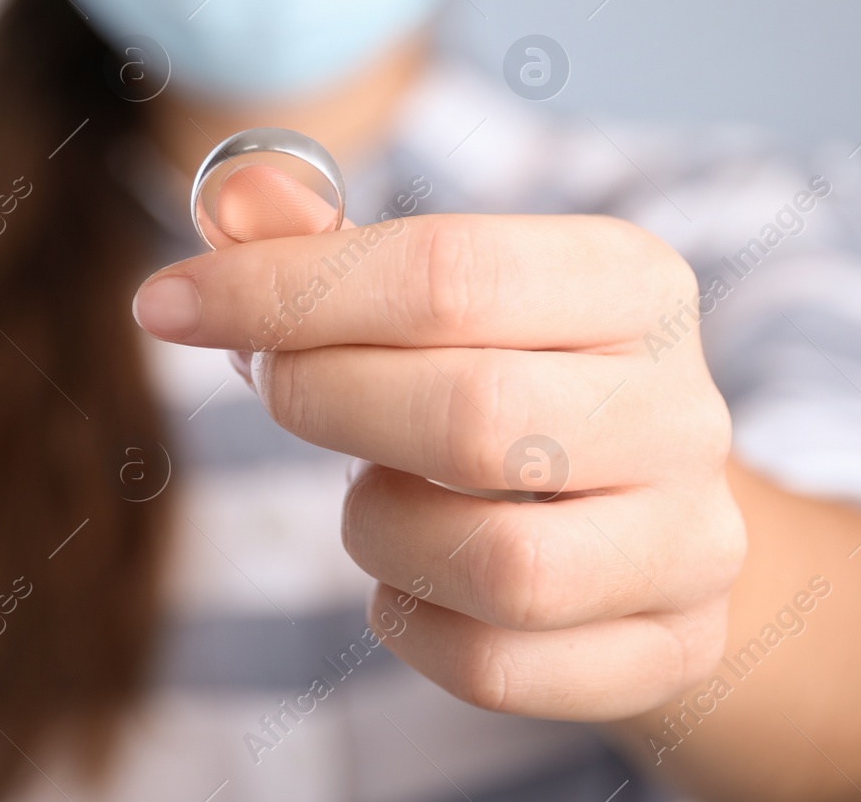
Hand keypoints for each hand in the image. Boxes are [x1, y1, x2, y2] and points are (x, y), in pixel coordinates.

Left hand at [132, 171, 743, 721]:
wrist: (646, 512)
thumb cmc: (515, 380)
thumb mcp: (447, 298)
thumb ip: (337, 248)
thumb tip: (238, 196)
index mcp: (634, 283)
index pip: (450, 272)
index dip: (288, 289)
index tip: (169, 303)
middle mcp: (683, 410)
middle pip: (473, 417)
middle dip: (325, 402)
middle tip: (275, 385)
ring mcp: (691, 541)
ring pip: (499, 564)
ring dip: (378, 527)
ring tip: (373, 491)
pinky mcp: (671, 645)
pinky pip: (498, 664)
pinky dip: (412, 622)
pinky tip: (411, 575)